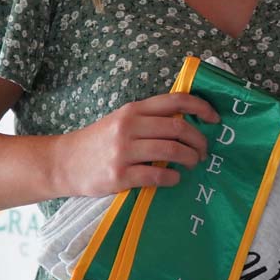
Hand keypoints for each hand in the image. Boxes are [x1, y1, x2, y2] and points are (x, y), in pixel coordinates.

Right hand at [60, 92, 220, 196]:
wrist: (63, 163)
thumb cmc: (98, 142)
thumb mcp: (121, 121)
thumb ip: (149, 120)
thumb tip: (187, 123)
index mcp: (133, 110)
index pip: (175, 101)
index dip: (201, 107)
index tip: (215, 119)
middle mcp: (129, 126)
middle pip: (179, 128)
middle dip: (199, 141)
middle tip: (204, 152)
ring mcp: (124, 151)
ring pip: (172, 151)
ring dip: (190, 159)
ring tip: (193, 164)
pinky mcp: (120, 175)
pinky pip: (157, 175)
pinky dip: (173, 177)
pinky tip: (174, 178)